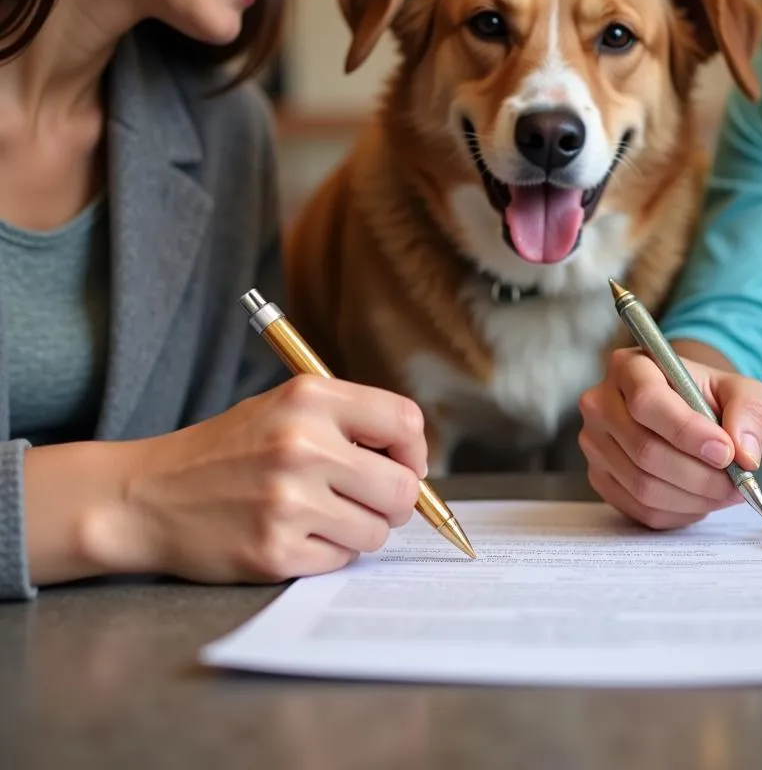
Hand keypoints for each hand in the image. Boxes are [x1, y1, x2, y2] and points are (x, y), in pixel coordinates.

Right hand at [91, 375, 426, 583]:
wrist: (147, 496)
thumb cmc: (226, 450)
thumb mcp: (283, 407)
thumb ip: (348, 422)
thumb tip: (415, 463)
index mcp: (309, 398)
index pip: (405, 422)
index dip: (414, 450)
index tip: (404, 464)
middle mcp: (303, 445)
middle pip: (402, 488)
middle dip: (395, 501)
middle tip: (369, 500)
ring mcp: (289, 502)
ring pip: (376, 531)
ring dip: (359, 530)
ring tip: (322, 516)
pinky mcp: (275, 551)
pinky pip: (341, 560)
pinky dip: (328, 553)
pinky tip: (294, 534)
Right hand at [577, 347, 761, 528]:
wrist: (682, 408)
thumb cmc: (706, 395)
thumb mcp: (738, 388)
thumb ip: (749, 411)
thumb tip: (744, 454)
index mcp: (630, 367)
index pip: (647, 401)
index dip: (687, 432)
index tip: (725, 452)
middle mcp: (601, 403)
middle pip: (645, 450)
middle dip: (700, 475)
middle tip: (737, 483)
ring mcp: (594, 442)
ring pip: (643, 486)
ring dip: (693, 498)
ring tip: (724, 491)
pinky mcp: (599, 476)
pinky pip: (639, 509)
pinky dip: (678, 512)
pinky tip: (699, 498)